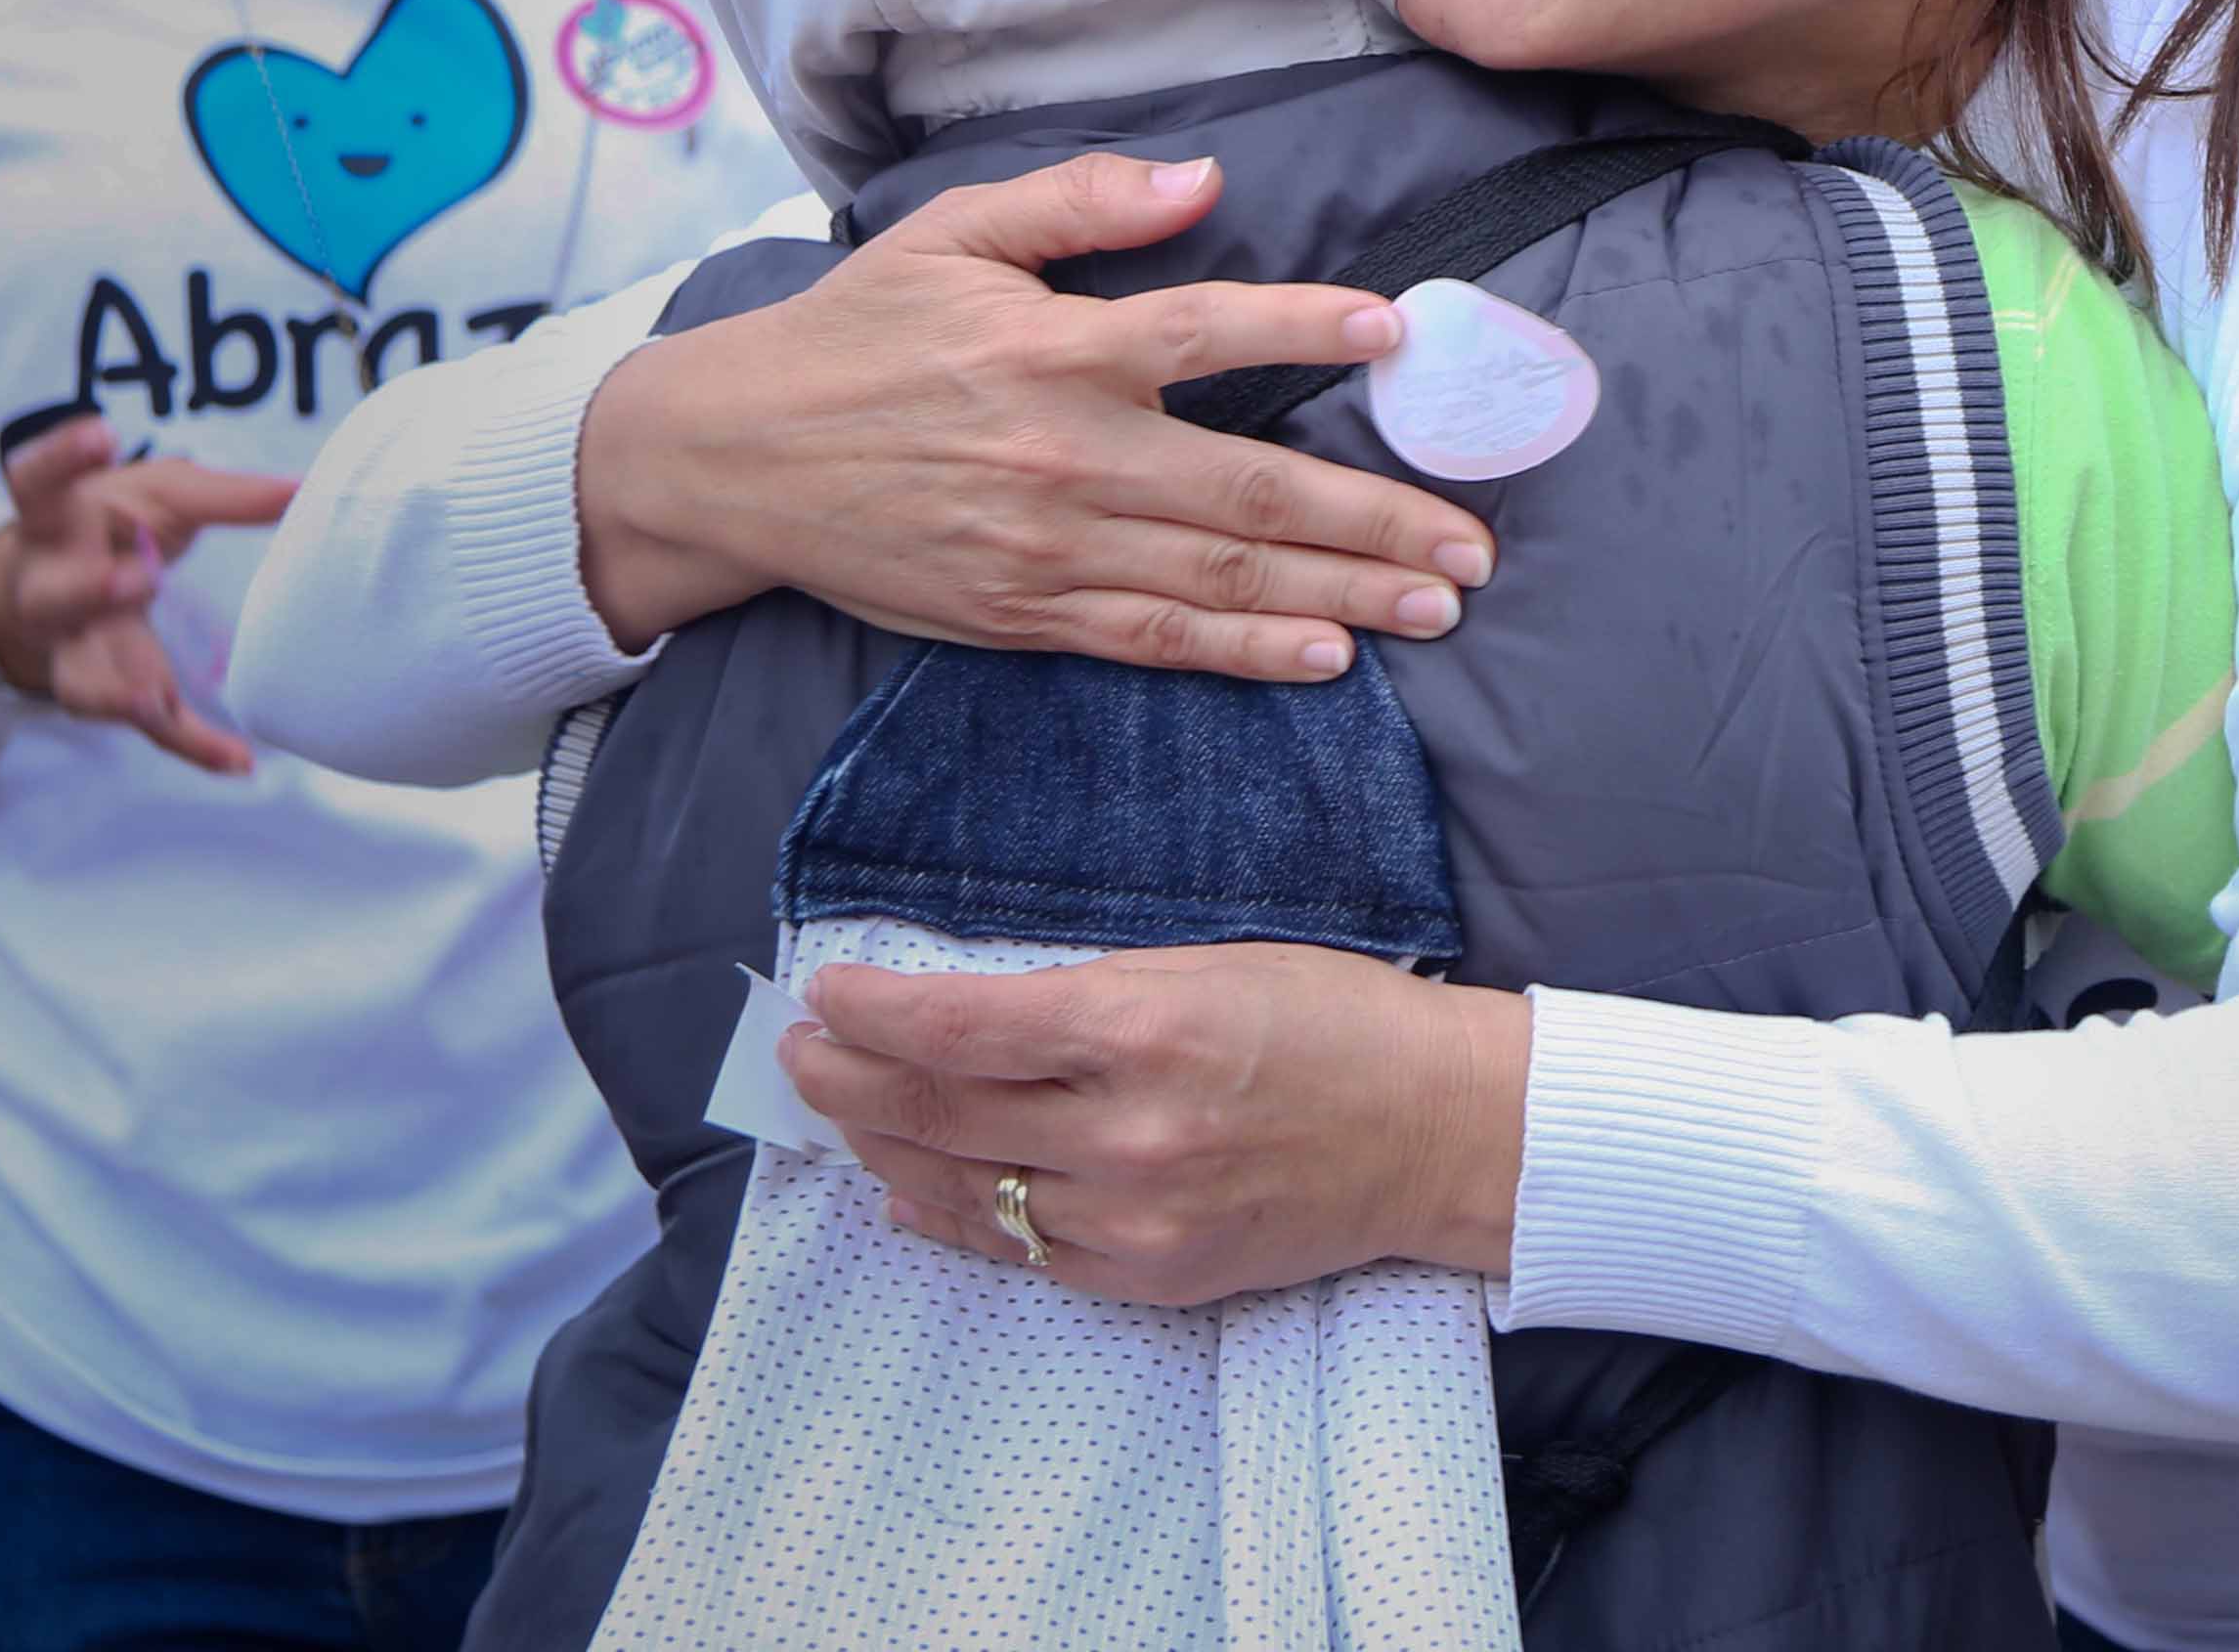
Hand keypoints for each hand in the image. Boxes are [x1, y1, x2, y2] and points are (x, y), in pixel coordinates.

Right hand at [0, 415, 298, 773]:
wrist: (56, 583)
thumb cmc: (117, 522)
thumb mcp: (162, 495)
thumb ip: (225, 495)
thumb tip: (308, 488)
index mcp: (57, 519)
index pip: (36, 482)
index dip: (60, 457)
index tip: (100, 433)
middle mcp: (49, 585)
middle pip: (50, 595)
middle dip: (87, 591)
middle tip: (136, 580)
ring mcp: (72, 647)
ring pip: (77, 678)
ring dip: (111, 690)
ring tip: (149, 701)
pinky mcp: (109, 688)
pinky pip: (145, 725)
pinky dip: (191, 746)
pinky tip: (237, 761)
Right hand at [576, 152, 1496, 682]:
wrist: (732, 455)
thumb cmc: (854, 332)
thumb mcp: (951, 234)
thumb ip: (1078, 202)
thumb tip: (1199, 179)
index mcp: (1054, 350)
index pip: (1208, 330)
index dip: (1307, 327)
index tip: (1398, 332)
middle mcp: (1064, 455)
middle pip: (1250, 491)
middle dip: (1376, 521)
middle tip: (1475, 545)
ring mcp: (1046, 547)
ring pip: (1220, 579)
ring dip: (1341, 596)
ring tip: (1436, 609)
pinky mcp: (1022, 614)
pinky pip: (1153, 639)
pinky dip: (1243, 654)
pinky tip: (1324, 659)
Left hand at [776, 944, 1532, 1305]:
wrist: (1438, 1130)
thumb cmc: (1333, 1019)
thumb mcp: (1206, 962)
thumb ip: (1084, 992)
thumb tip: (964, 1014)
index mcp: (1144, 1029)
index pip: (959, 1027)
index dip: (871, 1012)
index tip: (824, 992)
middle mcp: (1129, 1132)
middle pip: (941, 1113)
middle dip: (848, 1081)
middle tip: (800, 1052)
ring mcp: (1139, 1217)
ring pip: (970, 1191)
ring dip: (886, 1150)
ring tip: (842, 1114)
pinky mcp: (1156, 1275)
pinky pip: (1025, 1255)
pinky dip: (954, 1221)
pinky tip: (908, 1194)